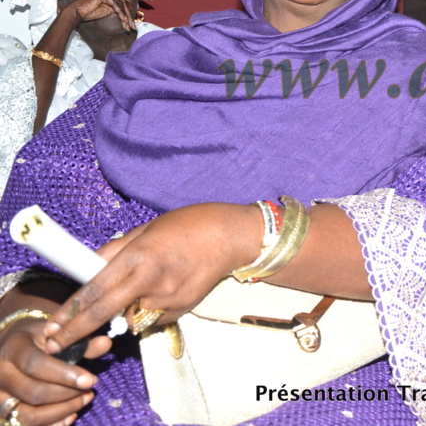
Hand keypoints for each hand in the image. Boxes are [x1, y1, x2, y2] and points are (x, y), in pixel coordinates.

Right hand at [0, 315, 106, 425]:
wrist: (10, 347)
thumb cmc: (38, 338)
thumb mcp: (56, 333)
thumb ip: (80, 340)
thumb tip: (105, 343)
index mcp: (13, 349)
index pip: (36, 365)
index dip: (65, 375)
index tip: (91, 380)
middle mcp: (1, 375)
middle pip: (34, 393)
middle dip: (68, 394)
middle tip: (91, 389)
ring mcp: (0, 397)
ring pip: (29, 415)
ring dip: (62, 411)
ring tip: (85, 399)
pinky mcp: (4, 412)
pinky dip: (53, 424)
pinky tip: (71, 415)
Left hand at [42, 204, 256, 353]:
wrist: (231, 236)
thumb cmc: (190, 225)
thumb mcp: (146, 229)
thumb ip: (116, 251)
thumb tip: (89, 267)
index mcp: (139, 256)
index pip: (96, 291)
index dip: (70, 312)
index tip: (52, 327)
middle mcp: (151, 280)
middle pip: (105, 313)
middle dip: (77, 331)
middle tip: (55, 343)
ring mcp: (168, 298)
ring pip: (131, 317)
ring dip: (124, 310)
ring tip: (144, 286)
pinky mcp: (182, 309)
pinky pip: (154, 317)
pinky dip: (149, 309)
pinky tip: (165, 287)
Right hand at [60, 0, 151, 33]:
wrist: (77, 13)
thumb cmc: (91, 12)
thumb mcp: (109, 9)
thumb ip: (118, 7)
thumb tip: (130, 13)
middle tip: (150, 0)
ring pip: (122, 3)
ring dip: (127, 17)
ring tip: (130, 27)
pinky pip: (116, 5)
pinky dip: (120, 14)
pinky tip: (124, 22)